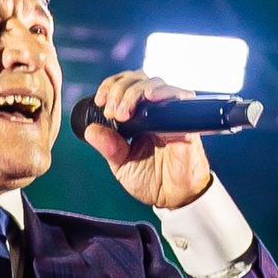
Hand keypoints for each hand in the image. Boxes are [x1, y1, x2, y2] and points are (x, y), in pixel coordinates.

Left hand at [82, 72, 211, 210]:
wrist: (174, 198)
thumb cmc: (151, 180)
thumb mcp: (122, 165)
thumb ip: (108, 147)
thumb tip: (91, 131)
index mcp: (138, 116)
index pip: (125, 86)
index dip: (111, 86)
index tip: (100, 101)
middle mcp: (155, 110)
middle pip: (138, 79)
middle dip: (119, 89)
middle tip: (111, 111)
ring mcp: (171, 113)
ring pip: (155, 83)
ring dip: (135, 91)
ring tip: (124, 113)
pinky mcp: (187, 120)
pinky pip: (180, 97)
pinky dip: (164, 93)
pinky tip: (150, 97)